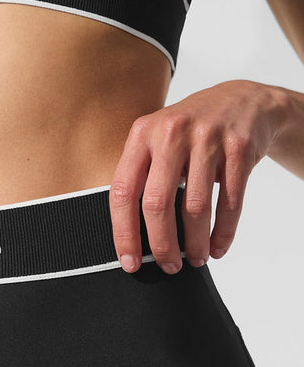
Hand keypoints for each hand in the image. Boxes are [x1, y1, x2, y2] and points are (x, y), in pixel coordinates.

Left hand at [109, 79, 289, 273]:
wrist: (242, 99)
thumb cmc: (190, 132)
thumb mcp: (158, 139)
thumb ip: (142, 176)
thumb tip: (132, 237)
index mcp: (142, 134)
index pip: (123, 191)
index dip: (124, 232)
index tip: (129, 261)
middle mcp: (172, 133)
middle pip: (157, 203)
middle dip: (161, 245)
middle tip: (167, 266)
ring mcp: (207, 138)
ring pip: (196, 207)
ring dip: (196, 243)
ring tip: (196, 259)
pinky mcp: (239, 147)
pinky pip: (230, 202)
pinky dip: (224, 232)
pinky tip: (218, 246)